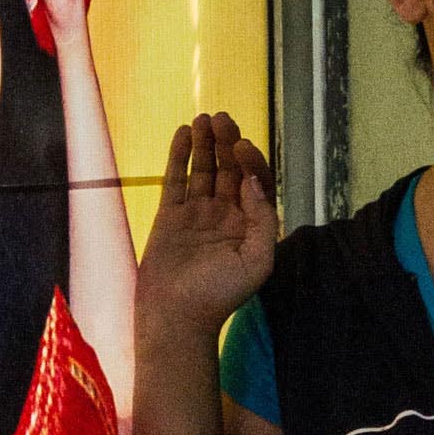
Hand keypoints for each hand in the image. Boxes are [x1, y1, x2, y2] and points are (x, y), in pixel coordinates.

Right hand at [139, 112, 279, 335]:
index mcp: (249, 225)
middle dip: (227, 143)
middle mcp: (225, 215)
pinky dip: (179, 156)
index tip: (242, 148)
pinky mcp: (169, 215)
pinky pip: (175, 179)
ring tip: (203, 118)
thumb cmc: (220, 295)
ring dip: (205, 143)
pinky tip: (183, 133)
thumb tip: (252, 181)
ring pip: (203, 170)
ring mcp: (196, 214)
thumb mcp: (258, 261)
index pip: (255, 183)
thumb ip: (263, 219)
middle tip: (222, 118)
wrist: (176, 316)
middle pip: (229, 170)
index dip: (251, 162)